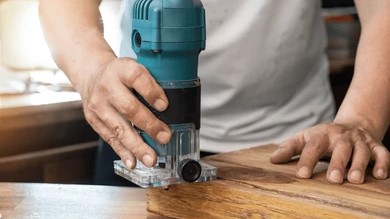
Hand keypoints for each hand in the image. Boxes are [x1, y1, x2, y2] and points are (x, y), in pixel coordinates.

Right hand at [81, 57, 171, 168]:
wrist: (91, 74)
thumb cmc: (120, 73)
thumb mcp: (135, 67)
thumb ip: (151, 82)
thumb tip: (174, 107)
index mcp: (122, 69)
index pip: (137, 77)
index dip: (151, 91)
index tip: (164, 105)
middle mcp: (108, 87)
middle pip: (128, 107)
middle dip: (149, 125)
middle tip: (164, 137)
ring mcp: (99, 105)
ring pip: (119, 128)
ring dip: (137, 146)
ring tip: (151, 158)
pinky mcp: (94, 120)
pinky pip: (110, 138)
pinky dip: (123, 152)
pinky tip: (133, 161)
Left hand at [270, 123, 389, 183]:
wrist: (353, 124)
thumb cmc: (323, 137)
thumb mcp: (304, 138)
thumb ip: (288, 148)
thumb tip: (272, 160)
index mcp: (322, 134)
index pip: (313, 146)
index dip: (306, 160)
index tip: (301, 175)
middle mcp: (342, 137)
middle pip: (340, 149)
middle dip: (337, 164)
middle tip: (333, 180)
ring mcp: (360, 141)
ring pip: (361, 152)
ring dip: (359, 165)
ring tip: (354, 180)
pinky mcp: (376, 146)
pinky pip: (382, 154)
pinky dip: (383, 164)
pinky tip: (380, 175)